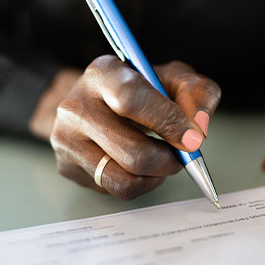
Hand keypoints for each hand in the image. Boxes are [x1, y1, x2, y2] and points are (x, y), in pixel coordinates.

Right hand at [49, 56, 220, 198]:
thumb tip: (198, 127)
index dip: (167, 121)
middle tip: (181, 154)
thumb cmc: (141, 90)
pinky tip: (142, 166)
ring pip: (125, 179)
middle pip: (133, 151)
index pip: (131, 98)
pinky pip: (116, 190)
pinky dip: (141, 183)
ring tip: (161, 158)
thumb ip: (197, 93)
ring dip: (156, 175)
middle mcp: (76, 105)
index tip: (191, 138)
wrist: (98, 102)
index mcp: (103, 73)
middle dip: (169, 160)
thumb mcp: (173, 78)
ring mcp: (67, 139)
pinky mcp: (68, 166)